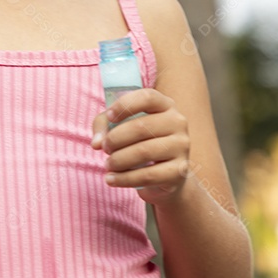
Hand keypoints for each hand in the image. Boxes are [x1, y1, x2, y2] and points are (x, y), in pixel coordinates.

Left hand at [90, 88, 189, 203]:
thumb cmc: (139, 143)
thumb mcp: (121, 127)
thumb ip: (104, 125)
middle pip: (141, 127)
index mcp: (165, 105)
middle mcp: (178, 122)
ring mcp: (182, 147)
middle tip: (104, 148)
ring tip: (107, 164)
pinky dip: (124, 179)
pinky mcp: (179, 172)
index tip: (109, 116)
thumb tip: (96, 143)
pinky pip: (148, 175)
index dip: (124, 105)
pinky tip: (111, 179)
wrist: (164, 175)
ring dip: (118, 160)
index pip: (147, 97)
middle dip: (115, 139)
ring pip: (144, 152)